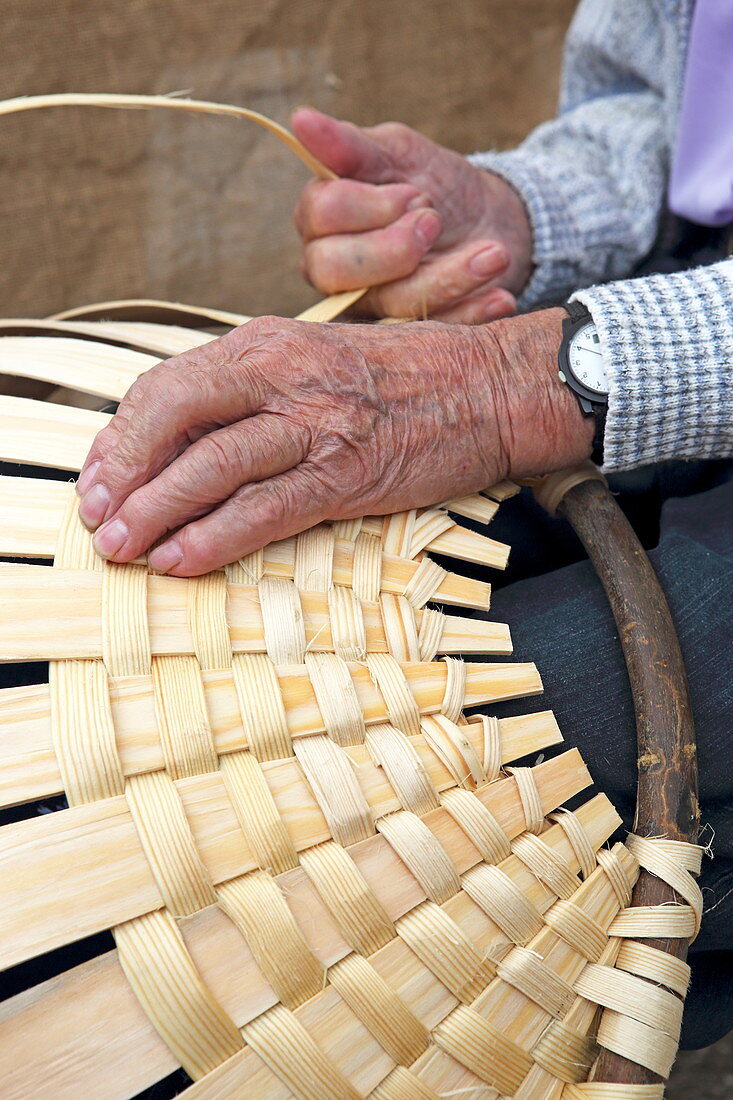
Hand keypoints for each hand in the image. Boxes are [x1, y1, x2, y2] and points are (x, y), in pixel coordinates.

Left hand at [77, 309, 591, 575]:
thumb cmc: (405, 377)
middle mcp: (284, 374)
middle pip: (175, 418)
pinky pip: (267, 510)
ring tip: (122, 548)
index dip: (122, 436)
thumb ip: (255, 391)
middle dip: (124, 474)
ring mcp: (318, 423)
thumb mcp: (316, 361)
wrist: (492, 386)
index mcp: (268, 343)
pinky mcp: (349, 473)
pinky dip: (216, 538)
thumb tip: (188, 443)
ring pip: (212, 466)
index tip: (101, 477)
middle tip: (98, 519)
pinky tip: (181, 560)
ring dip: (156, 511)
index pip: (168, 386)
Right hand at [292, 108, 532, 322]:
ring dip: (449, 278)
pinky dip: (471, 315)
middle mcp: (332, 269)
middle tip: (437, 222)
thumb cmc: (435, 183)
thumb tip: (302, 119)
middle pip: (334, 270)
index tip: (415, 193)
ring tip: (494, 254)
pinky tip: (499, 297)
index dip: (368, 206)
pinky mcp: (406, 335)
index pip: (320, 216)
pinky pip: (429, 335)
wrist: (489, 223)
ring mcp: (368, 307)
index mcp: (321, 219)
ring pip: (391, 305)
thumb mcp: (401, 153)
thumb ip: (353, 145)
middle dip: (393, 248)